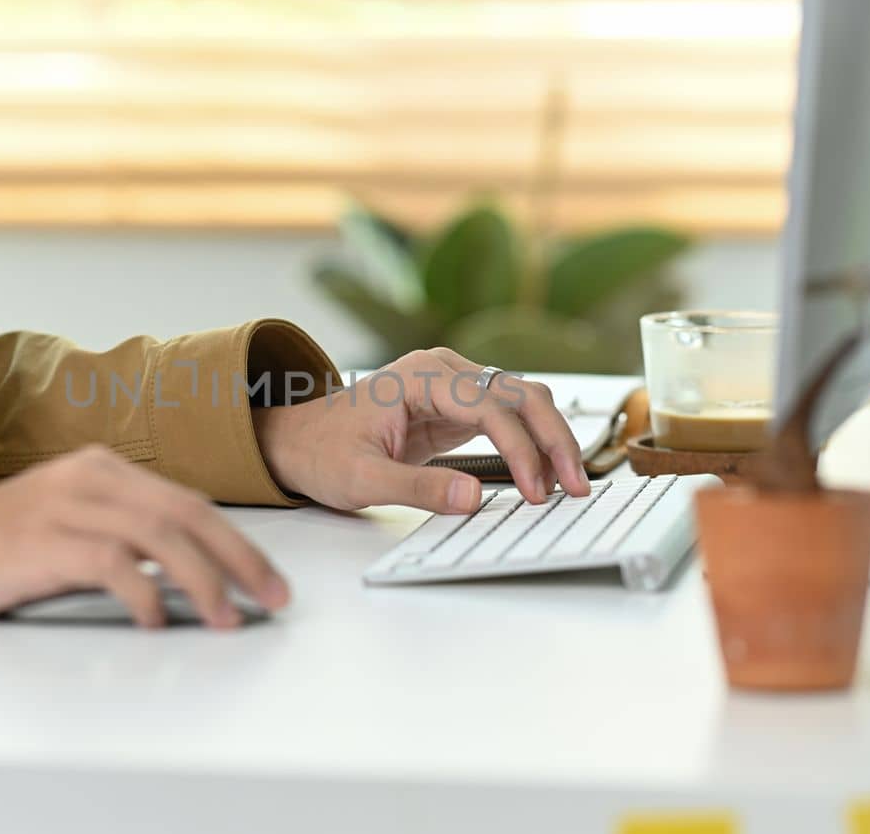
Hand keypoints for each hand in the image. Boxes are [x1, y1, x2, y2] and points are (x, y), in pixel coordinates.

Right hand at [0, 445, 288, 628]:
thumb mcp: (66, 530)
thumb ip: (121, 539)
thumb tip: (189, 576)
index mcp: (99, 469)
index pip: (188, 503)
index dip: (238, 543)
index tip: (268, 581)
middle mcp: (87, 477)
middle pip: (187, 513)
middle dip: (240, 559)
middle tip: (272, 599)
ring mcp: (62, 505)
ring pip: (159, 534)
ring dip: (203, 581)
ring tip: (226, 618)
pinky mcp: (38, 540)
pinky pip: (111, 562)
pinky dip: (143, 593)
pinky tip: (155, 621)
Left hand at [253, 348, 589, 512]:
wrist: (296, 439)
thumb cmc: (321, 453)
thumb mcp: (361, 480)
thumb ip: (417, 490)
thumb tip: (473, 499)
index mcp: (422, 376)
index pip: (492, 408)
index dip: (522, 450)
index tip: (536, 492)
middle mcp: (445, 369)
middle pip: (522, 395)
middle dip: (554, 441)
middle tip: (574, 489)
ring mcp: (455, 383)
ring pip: (524, 401)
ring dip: (550, 440)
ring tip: (565, 486)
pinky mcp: (458, 405)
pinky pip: (509, 417)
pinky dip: (532, 442)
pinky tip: (542, 474)